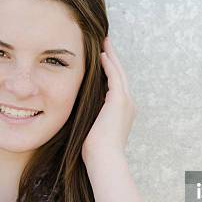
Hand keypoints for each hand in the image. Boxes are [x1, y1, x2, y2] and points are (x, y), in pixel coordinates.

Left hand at [82, 37, 135, 163]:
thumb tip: (74, 108)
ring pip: (119, 72)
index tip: (102, 59)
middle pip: (120, 75)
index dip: (109, 71)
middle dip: (113, 59)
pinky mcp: (119, 100)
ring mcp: (126, 102)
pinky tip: (101, 55)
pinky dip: (109, 65)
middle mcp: (128, 104)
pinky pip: (115, 77)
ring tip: (105, 43)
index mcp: (122, 111)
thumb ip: (88, 115)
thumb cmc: (95, 151)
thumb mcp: (91, 128)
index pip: (116, 85)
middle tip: (106, 43)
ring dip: (111, 56)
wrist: (104, 158)